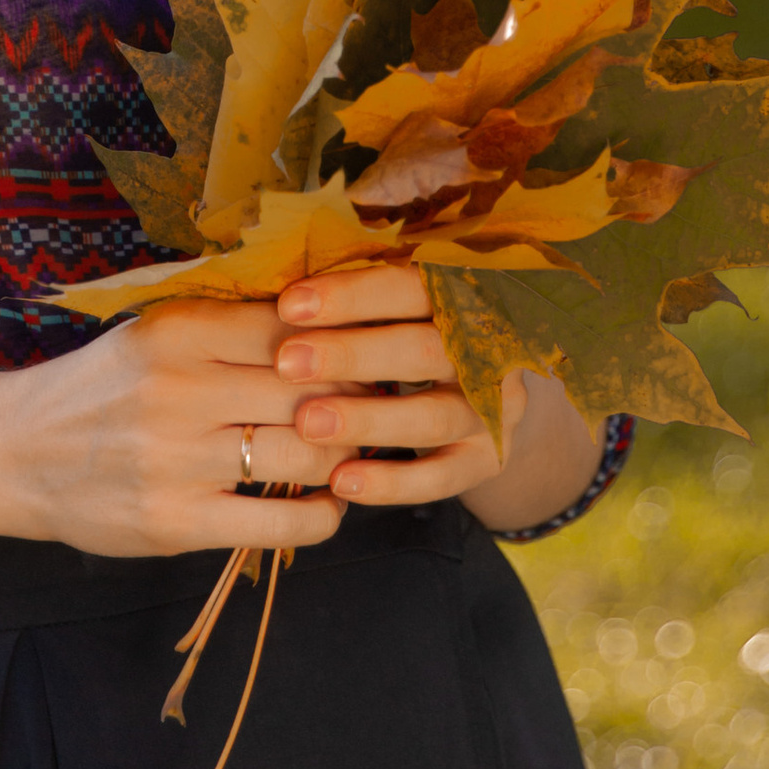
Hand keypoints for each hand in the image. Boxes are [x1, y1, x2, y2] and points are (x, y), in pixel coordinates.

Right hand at [0, 295, 346, 560]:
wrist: (12, 453)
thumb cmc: (98, 389)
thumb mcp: (152, 335)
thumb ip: (229, 328)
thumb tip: (335, 327)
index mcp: (176, 330)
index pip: (296, 328)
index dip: (343, 345)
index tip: (363, 357)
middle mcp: (178, 389)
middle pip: (312, 392)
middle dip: (358, 402)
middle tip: (377, 408)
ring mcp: (176, 460)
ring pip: (305, 455)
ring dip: (345, 458)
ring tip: (352, 454)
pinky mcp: (175, 522)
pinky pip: (280, 523)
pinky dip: (323, 516)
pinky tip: (328, 504)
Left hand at [275, 263, 528, 507]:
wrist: (474, 392)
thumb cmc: (403, 331)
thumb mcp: (392, 306)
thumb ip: (352, 302)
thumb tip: (275, 294)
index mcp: (464, 296)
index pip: (411, 287)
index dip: (351, 295)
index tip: (288, 306)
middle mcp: (489, 349)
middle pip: (424, 351)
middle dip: (352, 356)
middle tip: (287, 365)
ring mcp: (494, 408)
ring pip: (433, 416)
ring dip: (367, 421)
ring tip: (307, 424)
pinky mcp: (488, 459)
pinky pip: (441, 477)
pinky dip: (391, 482)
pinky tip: (340, 481)